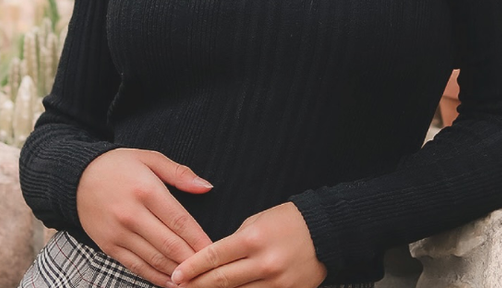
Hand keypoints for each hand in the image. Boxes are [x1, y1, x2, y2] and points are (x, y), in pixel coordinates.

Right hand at [77, 148, 213, 286]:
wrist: (76, 177)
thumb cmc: (119, 164)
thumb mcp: (150, 158)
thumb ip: (180, 173)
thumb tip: (206, 187)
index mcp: (146, 190)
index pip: (179, 220)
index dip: (198, 238)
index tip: (214, 249)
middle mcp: (132, 214)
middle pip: (169, 244)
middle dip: (192, 259)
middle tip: (209, 269)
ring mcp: (118, 233)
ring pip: (153, 259)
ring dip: (176, 271)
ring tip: (194, 279)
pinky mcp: (108, 246)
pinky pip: (135, 266)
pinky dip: (154, 276)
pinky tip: (169, 281)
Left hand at [169, 202, 326, 287]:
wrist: (325, 231)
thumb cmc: (289, 220)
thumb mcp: (258, 220)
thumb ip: (236, 240)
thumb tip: (215, 258)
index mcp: (254, 238)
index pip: (214, 255)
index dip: (192, 267)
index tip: (175, 275)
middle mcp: (263, 263)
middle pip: (221, 280)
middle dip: (196, 285)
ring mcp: (275, 282)